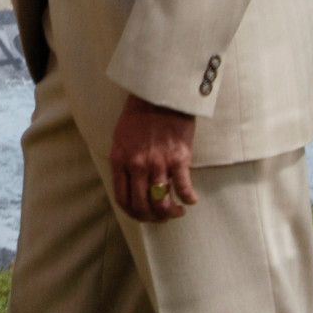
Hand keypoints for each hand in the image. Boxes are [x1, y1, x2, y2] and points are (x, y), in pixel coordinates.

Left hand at [109, 95, 199, 222]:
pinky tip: (191, 199)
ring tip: (177, 210)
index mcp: (120, 160)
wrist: (160, 94)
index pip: (123, 199)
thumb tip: (133, 184)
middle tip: (162, 216)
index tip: (144, 215)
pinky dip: (189, 198)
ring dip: (170, 212)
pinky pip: (184, 188)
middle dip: (153, 218)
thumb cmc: (140, 114)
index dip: (134, 214)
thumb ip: (125, 162)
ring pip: (161, 203)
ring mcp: (158, 163)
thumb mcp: (121, 138)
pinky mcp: (178, 158)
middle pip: (142, 206)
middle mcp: (137, 165)